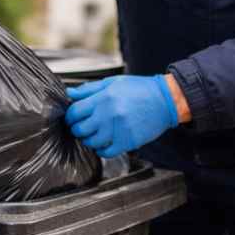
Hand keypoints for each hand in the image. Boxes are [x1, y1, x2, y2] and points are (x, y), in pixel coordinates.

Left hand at [65, 75, 179, 157]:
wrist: (165, 100)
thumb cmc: (140, 89)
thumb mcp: (113, 83)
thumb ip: (89, 89)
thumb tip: (69, 93)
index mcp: (104, 98)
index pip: (75, 112)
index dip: (70, 116)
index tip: (72, 118)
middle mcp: (109, 114)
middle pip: (80, 129)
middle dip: (77, 129)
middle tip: (81, 127)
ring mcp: (118, 129)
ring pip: (91, 142)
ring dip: (88, 140)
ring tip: (93, 134)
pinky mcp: (127, 141)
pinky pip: (106, 152)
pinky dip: (101, 150)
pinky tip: (103, 143)